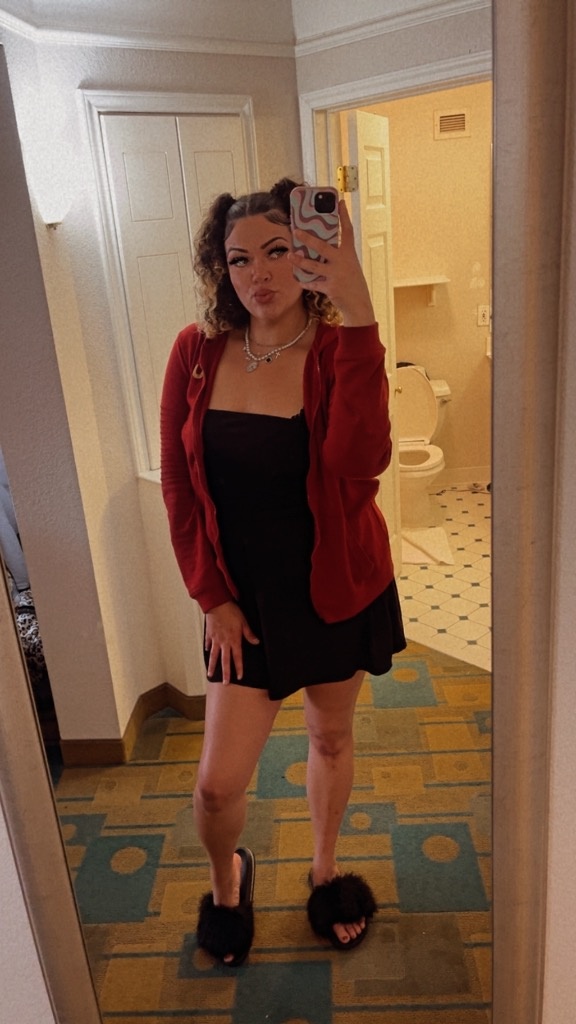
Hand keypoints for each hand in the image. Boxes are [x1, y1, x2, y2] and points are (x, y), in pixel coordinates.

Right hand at [205, 601, 259, 683]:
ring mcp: (215, 639)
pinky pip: (208, 643)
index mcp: (234, 641)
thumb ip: (249, 634)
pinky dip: (208, 648)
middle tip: (225, 683)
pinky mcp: (209, 634)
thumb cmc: (232, 612)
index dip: (239, 668)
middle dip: (225, 673)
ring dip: (212, 666)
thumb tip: (256, 642)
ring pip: (214, 656)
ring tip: (210, 675)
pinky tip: (207, 652)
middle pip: (225, 661)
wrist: (217, 604)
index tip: (240, 677)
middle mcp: (224, 643)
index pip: (237, 658)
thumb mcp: (244, 622)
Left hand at [288, 200, 375, 325]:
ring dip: (300, 261)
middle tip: (295, 231)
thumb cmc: (352, 282)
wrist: (359, 304)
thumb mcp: (350, 265)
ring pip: (313, 266)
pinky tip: (298, 279)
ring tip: (290, 256)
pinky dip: (305, 281)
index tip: (338, 201)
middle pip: (322, 246)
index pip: (347, 230)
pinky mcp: (330, 287)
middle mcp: (343, 261)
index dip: (343, 215)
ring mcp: (336, 275)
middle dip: (308, 238)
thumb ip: (337, 256)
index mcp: (349, 253)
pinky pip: (314, 283)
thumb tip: (319, 247)